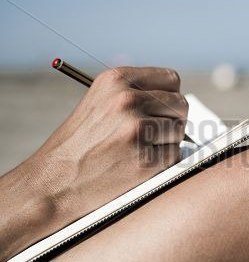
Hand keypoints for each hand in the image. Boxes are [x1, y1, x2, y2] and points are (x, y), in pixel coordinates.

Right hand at [0, 67, 187, 261]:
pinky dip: (164, 162)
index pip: (172, 79)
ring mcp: (136, 130)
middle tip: (153, 135)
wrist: (54, 182)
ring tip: (140, 150)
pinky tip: (139, 165)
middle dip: (173, 120)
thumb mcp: (100, 102)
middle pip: (181, 105)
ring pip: (180, 131)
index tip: (163, 110)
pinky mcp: (145, 160)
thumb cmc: (80, 144)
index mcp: (116, 79)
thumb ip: (135, 93)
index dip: (171, 97)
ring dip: (168, 142)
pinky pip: (175, 155)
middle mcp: (127, 100)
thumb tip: (177, 99)